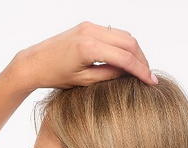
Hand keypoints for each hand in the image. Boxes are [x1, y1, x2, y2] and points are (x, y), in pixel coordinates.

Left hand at [12, 21, 157, 92]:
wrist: (35, 62)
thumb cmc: (55, 76)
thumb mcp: (84, 81)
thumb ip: (109, 75)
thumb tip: (129, 73)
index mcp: (89, 48)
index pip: (125, 58)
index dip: (141, 71)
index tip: (152, 82)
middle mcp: (91, 32)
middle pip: (129, 41)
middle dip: (142, 59)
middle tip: (148, 76)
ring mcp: (89, 26)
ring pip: (123, 35)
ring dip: (135, 51)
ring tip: (139, 69)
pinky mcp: (87, 26)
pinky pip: (113, 33)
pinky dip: (123, 45)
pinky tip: (126, 60)